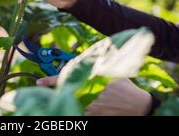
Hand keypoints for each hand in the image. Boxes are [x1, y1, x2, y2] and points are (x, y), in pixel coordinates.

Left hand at [37, 77, 151, 115]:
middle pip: (68, 93)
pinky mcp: (96, 116)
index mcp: (93, 79)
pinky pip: (84, 112)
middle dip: (61, 93)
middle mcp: (90, 93)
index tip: (38, 82)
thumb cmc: (125, 86)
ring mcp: (92, 107)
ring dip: (75, 101)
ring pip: (75, 103)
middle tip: (54, 92)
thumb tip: (84, 62)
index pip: (67, 78)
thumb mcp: (112, 72)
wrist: (139, 105)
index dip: (51, 81)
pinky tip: (93, 104)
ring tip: (83, 98)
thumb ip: (97, 66)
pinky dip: (83, 108)